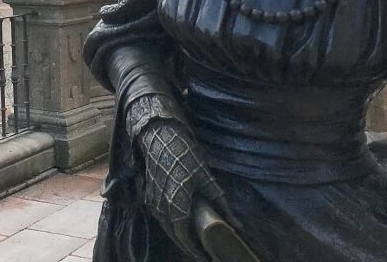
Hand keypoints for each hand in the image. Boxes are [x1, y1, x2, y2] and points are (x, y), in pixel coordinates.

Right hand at [139, 118, 233, 260]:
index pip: (184, 237)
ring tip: (193, 239)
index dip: (195, 249)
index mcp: (176, 204)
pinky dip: (170, 223)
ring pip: (166, 226)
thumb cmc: (184, 154)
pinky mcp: (149, 194)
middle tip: (202, 250)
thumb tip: (236, 224)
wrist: (159, 136)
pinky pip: (159, 216)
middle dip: (188, 245)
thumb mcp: (205, 176)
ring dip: (178, 234)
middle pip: (174, 234)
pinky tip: (179, 221)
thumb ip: (219, 202)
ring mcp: (153, 201)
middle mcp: (162, 207)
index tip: (206, 256)